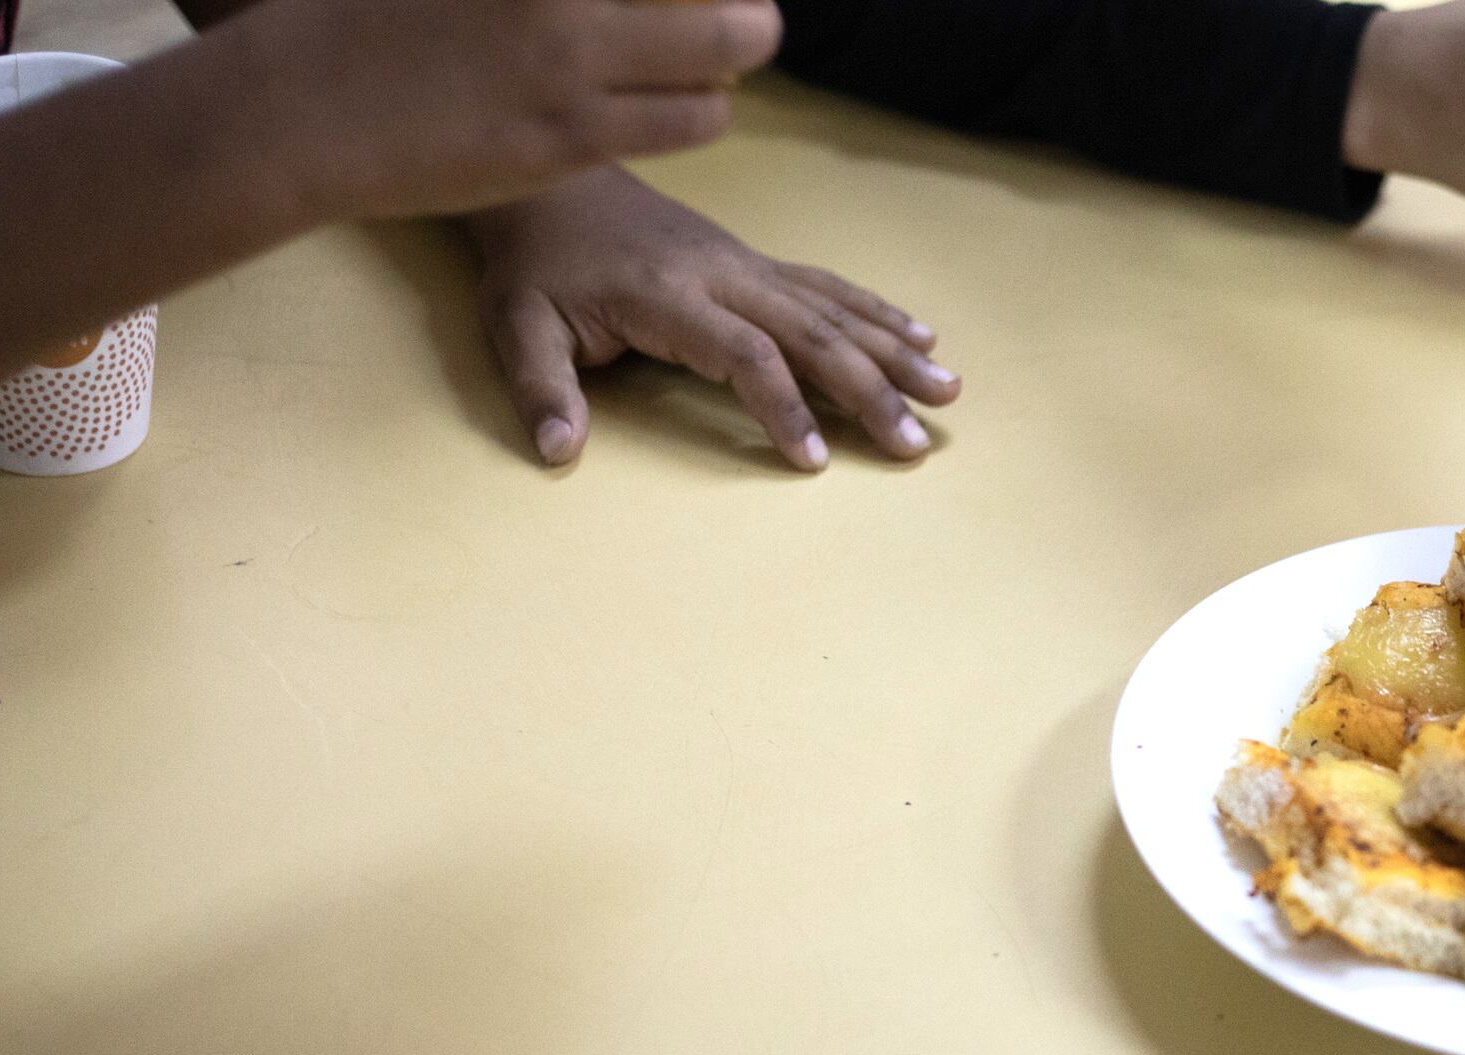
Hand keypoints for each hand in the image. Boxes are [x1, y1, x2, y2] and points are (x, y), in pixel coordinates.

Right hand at [228, 0, 782, 221]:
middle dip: (741, 9)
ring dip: (726, 61)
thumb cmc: (358, 14)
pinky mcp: (570, 138)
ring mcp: (570, 64)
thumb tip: (581, 6)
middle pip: (720, 6)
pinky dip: (697, 108)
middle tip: (737, 13)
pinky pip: (685, 122)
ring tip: (707, 64)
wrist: (300, 107)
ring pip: (721, 59)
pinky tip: (676, 104)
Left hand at [461, 166, 957, 469]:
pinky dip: (878, 312)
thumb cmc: (536, 263)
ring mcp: (747, 265)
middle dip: (870, 390)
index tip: (813, 460)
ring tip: (948, 391)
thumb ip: (541, 387)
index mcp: (669, 295)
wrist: (554, 183)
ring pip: (834, 309)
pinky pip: (828, 287)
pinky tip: (921, 337)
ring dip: (893, 352)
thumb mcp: (516, 323)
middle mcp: (724, 275)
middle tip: (915, 442)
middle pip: (813, 333)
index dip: (783, 405)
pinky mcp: (756, 262)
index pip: (744, 353)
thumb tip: (559, 450)